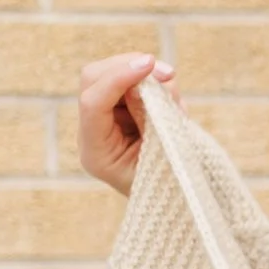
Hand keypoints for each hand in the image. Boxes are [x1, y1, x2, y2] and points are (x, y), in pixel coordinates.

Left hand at [77, 51, 175, 196]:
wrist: (174, 203)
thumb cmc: (171, 187)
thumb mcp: (164, 157)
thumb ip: (151, 119)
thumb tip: (146, 82)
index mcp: (96, 152)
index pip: (94, 102)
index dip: (120, 78)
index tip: (150, 65)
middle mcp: (93, 132)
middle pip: (94, 79)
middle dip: (129, 67)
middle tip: (168, 73)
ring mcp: (105, 120)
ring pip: (111, 74)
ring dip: (145, 76)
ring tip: (176, 99)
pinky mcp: (121, 110)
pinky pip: (130, 83)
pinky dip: (152, 83)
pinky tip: (171, 101)